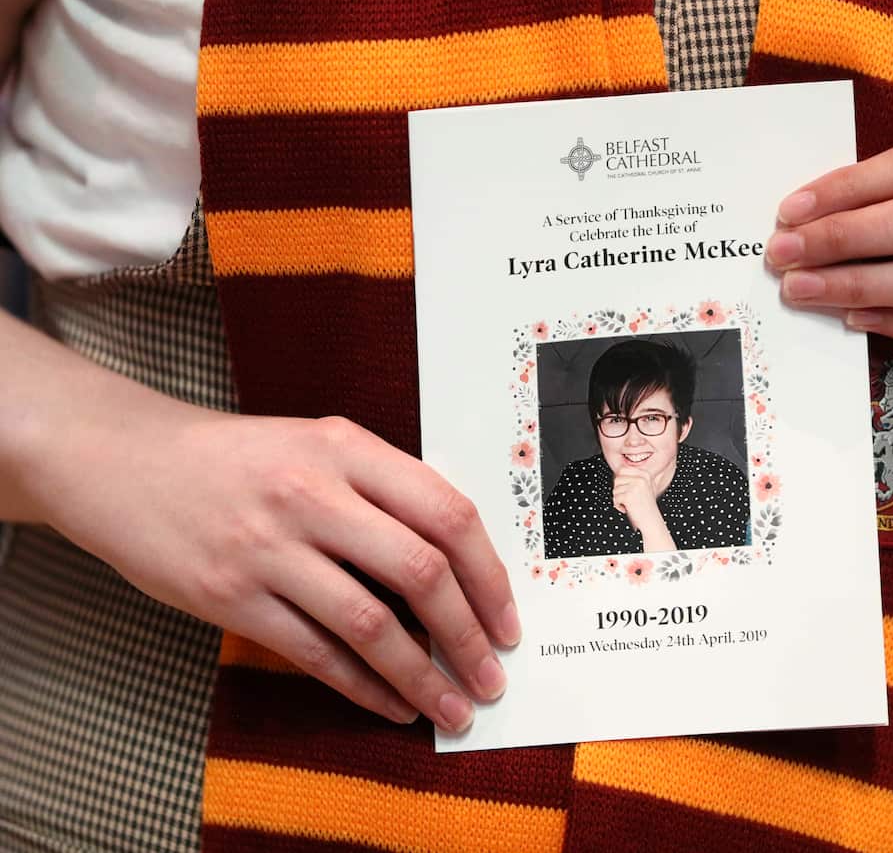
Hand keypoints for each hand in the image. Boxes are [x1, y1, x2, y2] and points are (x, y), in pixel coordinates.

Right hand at [35, 403, 519, 731]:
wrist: (124, 462)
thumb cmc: (237, 458)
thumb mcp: (317, 444)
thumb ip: (384, 487)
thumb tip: (460, 562)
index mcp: (346, 448)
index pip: (446, 513)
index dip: (490, 575)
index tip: (507, 619)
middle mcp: (312, 494)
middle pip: (421, 572)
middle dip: (469, 636)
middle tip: (491, 677)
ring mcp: (268, 548)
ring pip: (371, 626)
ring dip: (423, 677)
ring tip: (452, 708)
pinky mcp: (229, 596)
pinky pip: (315, 654)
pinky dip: (364, 688)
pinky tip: (392, 706)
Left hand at [611, 467, 673, 549]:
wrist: (651, 520)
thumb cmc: (646, 506)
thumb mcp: (645, 486)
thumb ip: (635, 477)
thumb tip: (618, 470)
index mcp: (645, 474)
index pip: (622, 469)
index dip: (621, 481)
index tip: (626, 489)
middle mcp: (641, 478)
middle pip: (617, 479)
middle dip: (618, 490)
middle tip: (627, 498)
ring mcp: (635, 487)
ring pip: (615, 489)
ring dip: (618, 499)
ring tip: (629, 504)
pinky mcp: (629, 496)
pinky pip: (615, 498)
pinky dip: (618, 505)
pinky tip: (627, 508)